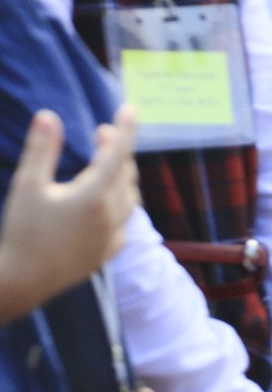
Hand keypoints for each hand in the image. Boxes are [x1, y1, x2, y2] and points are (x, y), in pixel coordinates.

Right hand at [0, 106, 138, 319]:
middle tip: (102, 133)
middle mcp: (112, 214)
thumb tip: (47, 115)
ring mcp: (114, 234)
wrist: (21, 283)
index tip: (130, 108)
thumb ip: (40, 149)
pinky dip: (121, 201)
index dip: (125, 128)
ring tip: (105, 162)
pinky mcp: (109, 251)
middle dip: (117, 149)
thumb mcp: (27, 187)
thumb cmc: (22, 232)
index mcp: (95, 195)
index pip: (119, 152)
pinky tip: (108, 199)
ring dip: (121, 175)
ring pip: (130, 195)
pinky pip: (125, 219)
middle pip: (125, 172)